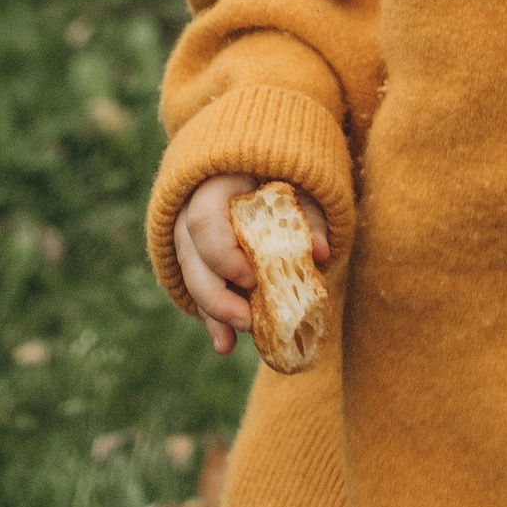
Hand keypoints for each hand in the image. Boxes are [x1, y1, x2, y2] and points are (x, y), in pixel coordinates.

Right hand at [173, 173, 332, 359]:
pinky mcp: (196, 256)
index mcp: (214, 182)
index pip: (204, 221)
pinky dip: (211, 316)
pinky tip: (225, 344)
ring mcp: (187, 232)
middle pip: (190, 256)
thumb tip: (320, 253)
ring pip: (188, 276)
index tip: (253, 279)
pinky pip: (197, 288)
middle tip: (248, 320)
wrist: (257, 162)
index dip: (223, 255)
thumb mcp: (299, 181)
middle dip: (215, 295)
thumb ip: (309, 212)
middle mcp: (190, 207)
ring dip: (211, 312)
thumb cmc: (282, 170)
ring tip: (231, 342)